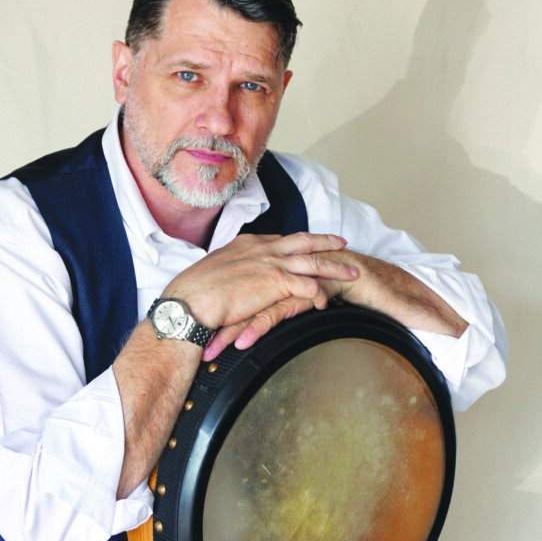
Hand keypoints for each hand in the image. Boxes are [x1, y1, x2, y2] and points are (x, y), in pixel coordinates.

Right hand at [163, 232, 359, 348]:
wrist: (190, 301)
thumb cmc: (195, 292)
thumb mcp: (216, 271)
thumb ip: (232, 268)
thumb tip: (235, 277)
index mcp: (248, 243)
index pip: (281, 238)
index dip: (299, 241)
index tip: (310, 242)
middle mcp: (263, 248)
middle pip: (303, 241)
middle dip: (326, 242)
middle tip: (343, 243)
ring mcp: (271, 263)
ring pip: (313, 261)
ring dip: (335, 267)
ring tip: (352, 274)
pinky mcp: (275, 282)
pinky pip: (307, 286)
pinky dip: (320, 294)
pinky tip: (327, 302)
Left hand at [203, 249, 469, 358]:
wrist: (381, 286)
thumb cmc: (343, 295)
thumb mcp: (306, 300)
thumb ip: (285, 304)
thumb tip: (264, 322)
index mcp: (277, 270)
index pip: (239, 291)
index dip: (217, 312)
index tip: (197, 334)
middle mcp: (282, 270)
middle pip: (240, 296)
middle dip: (215, 321)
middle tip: (194, 345)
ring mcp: (296, 278)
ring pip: (255, 303)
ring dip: (232, 328)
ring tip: (213, 351)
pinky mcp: (310, 289)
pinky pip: (281, 309)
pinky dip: (260, 327)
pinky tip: (245, 344)